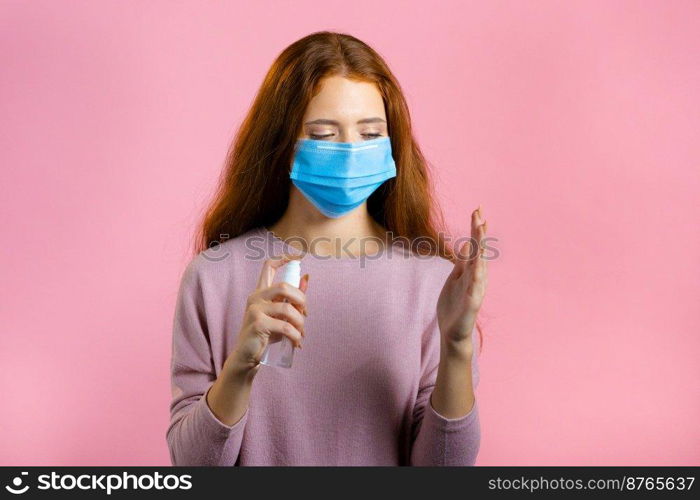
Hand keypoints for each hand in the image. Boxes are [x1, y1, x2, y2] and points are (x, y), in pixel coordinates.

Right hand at [224, 255, 308, 377]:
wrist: (247, 357)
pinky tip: (296, 342)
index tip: (298, 258)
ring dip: (300, 322)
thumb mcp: (279, 315)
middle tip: (305, 314)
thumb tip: (306, 278)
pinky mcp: (257, 324)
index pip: (268, 266)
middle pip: (284, 286)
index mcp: (260, 292)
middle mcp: (255, 297)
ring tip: (301, 333)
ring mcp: (254, 309)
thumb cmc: (265, 335)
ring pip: (287, 308)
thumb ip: (291, 299)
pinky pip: (285, 326)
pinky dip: (295, 335)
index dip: (283, 259)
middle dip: (301, 299)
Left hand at [437, 206, 487, 348]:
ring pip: (480, 264)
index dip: (476, 228)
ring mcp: (475, 289)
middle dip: (479, 232)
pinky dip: (477, 276)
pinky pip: (475, 287)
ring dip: (481, 247)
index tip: (477, 210)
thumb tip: (465, 246)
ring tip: (481, 231)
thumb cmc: (453, 306)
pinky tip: (478, 265)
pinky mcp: (472, 303)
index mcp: (471, 270)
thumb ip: (461, 264)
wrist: (453, 332)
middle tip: (480, 213)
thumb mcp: (455, 279)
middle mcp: (476, 277)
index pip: (475, 245)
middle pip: (479, 250)